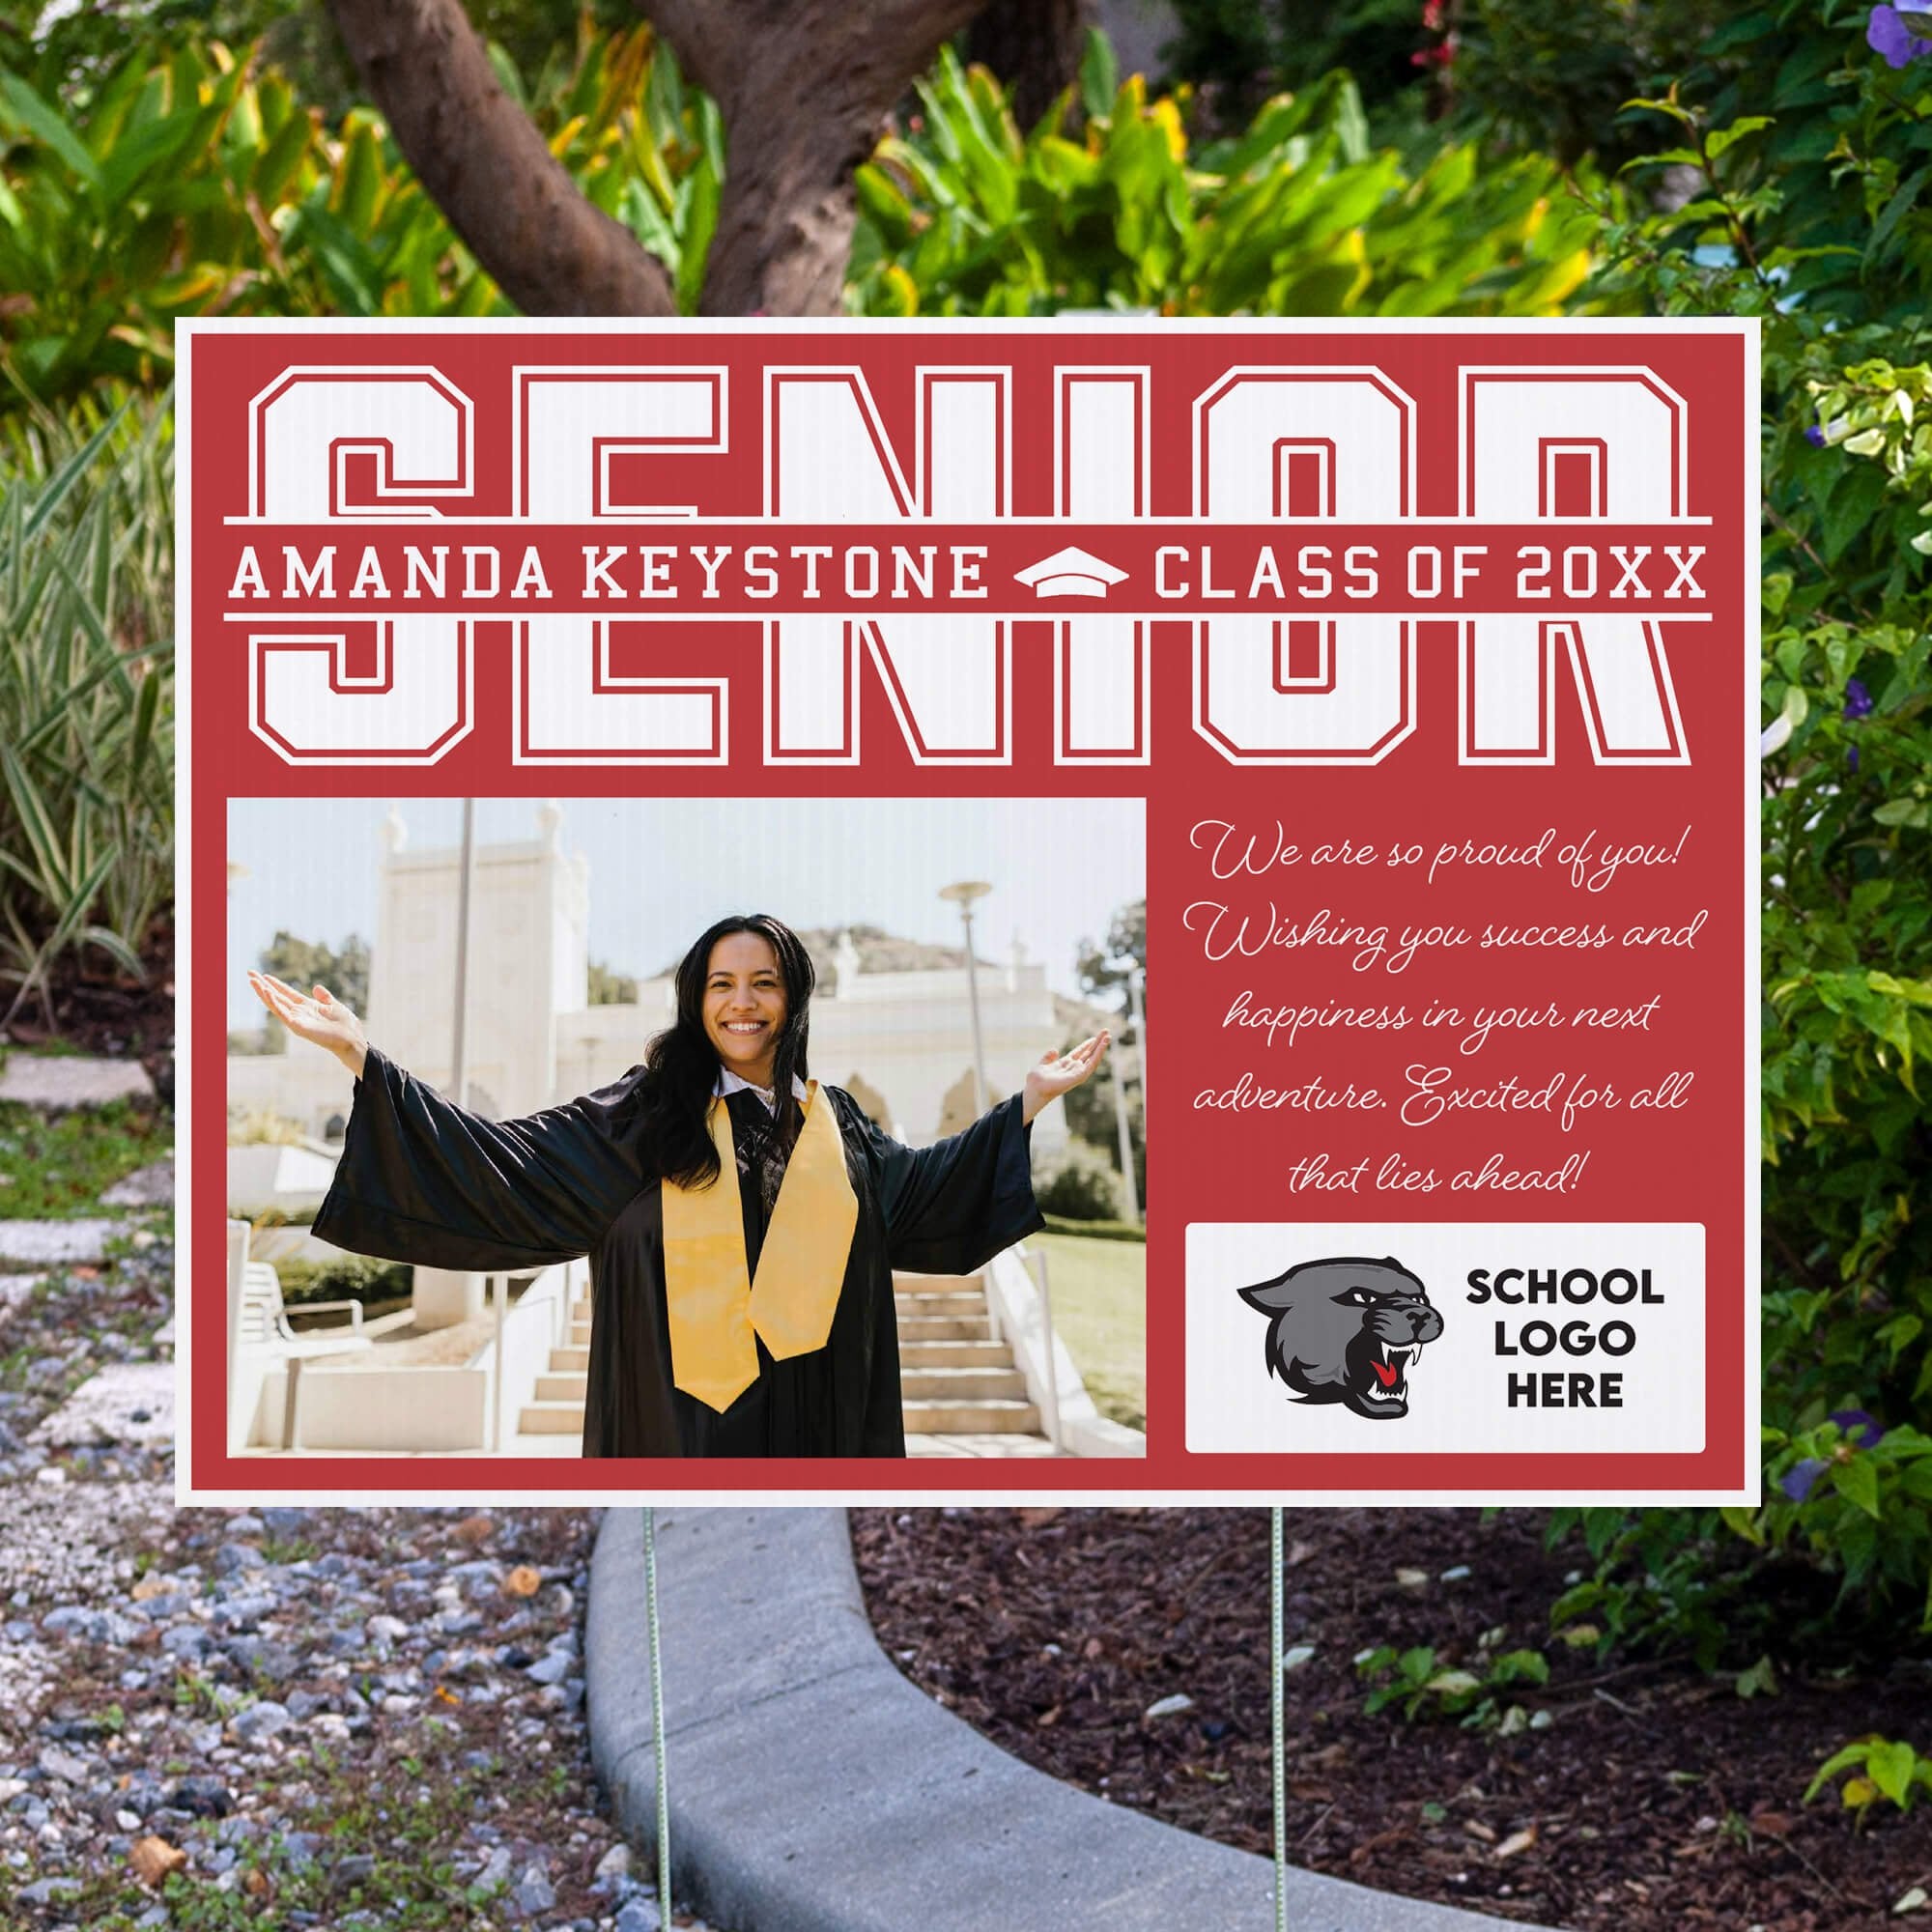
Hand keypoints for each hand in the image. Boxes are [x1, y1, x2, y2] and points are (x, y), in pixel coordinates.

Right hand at [248, 971, 368, 1078]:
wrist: (352, 1038)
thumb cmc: (346, 1026)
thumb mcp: (335, 1005)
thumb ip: (325, 997)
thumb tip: (316, 987)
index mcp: (307, 1007)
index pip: (287, 993)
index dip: (276, 984)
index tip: (264, 975)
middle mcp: (299, 1013)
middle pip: (277, 997)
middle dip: (263, 985)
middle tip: (250, 973)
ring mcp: (297, 1020)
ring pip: (275, 1004)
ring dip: (263, 992)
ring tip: (252, 980)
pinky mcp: (298, 1026)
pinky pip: (282, 1013)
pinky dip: (274, 1003)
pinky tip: (267, 992)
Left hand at [1022, 1030, 1109, 1124]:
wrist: (1036, 1088)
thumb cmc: (1037, 1081)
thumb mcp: (1042, 1064)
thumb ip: (1048, 1057)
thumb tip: (1055, 1050)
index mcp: (1066, 1064)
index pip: (1080, 1053)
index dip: (1087, 1045)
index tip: (1094, 1037)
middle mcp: (1074, 1068)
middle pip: (1089, 1053)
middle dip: (1097, 1043)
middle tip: (1105, 1031)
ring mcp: (1078, 1072)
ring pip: (1093, 1058)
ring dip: (1101, 1047)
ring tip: (1108, 1036)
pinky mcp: (1080, 1075)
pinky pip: (1092, 1063)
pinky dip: (1098, 1054)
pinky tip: (1103, 1045)